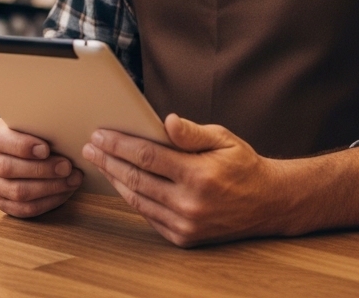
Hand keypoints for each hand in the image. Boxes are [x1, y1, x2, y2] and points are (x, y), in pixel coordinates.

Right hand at [0, 118, 82, 217]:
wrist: (32, 151)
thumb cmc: (38, 135)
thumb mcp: (37, 125)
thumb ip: (43, 127)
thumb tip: (64, 136)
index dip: (22, 146)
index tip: (46, 149)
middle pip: (8, 168)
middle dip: (41, 169)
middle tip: (67, 167)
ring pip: (18, 192)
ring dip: (49, 187)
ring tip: (72, 180)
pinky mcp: (3, 203)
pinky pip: (25, 208)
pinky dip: (48, 201)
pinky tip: (64, 192)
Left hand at [81, 113, 281, 246]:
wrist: (269, 203)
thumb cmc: (243, 166)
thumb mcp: (223, 139)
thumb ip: (191, 132)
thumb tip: (165, 120)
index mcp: (199, 175)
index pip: (147, 156)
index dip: (119, 144)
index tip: (100, 134)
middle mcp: (190, 203)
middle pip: (136, 179)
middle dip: (108, 161)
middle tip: (89, 147)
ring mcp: (186, 224)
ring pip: (138, 200)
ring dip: (115, 180)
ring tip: (99, 163)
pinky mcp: (184, 238)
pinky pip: (149, 216)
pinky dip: (132, 199)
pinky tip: (121, 183)